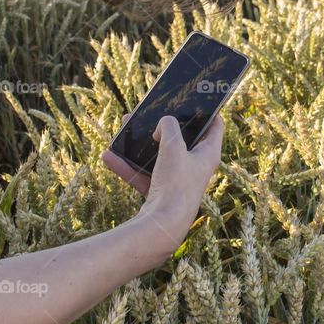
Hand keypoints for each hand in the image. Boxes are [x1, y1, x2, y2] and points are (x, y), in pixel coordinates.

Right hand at [101, 113, 224, 253]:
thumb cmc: (176, 184)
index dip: (207, 109)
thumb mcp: (173, 146)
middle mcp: (195, 167)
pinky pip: (142, 175)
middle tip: (150, 111)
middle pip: (181, 138)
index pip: (214, 125)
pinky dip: (128, 166)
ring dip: (141, 143)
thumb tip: (162, 124)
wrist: (162, 225)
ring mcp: (177, 180)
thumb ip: (168, 126)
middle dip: (163, 124)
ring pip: (158, 155)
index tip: (196, 98)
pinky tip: (109, 156)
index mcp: (208, 154)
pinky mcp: (160, 192)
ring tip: (126, 126)